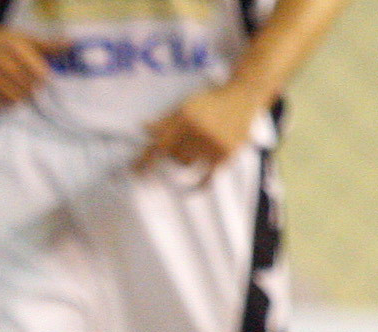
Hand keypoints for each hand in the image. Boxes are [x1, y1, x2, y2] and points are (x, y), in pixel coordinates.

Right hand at [0, 19, 50, 107]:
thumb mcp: (22, 38)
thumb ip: (48, 45)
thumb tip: (73, 45)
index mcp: (16, 47)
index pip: (40, 74)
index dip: (43, 79)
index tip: (40, 77)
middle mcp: (2, 62)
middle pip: (29, 88)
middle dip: (32, 89)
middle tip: (26, 84)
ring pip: (16, 99)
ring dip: (19, 97)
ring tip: (14, 87)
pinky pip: (1, 105)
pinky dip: (5, 102)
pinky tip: (2, 92)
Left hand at [136, 85, 262, 178]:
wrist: (244, 94)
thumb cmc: (209, 100)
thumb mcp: (185, 104)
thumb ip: (165, 119)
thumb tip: (143, 127)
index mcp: (185, 117)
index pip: (159, 144)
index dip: (144, 160)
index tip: (133, 173)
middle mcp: (199, 131)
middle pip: (172, 156)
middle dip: (174, 150)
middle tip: (186, 139)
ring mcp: (213, 143)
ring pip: (186, 164)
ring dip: (188, 157)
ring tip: (200, 142)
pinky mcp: (226, 153)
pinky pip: (207, 176)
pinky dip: (199, 184)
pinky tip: (192, 191)